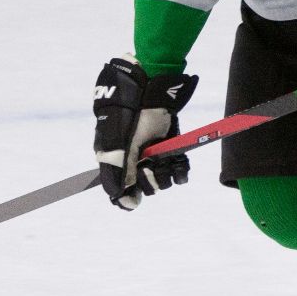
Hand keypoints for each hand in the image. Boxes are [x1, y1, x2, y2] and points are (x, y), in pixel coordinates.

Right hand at [92, 56, 198, 208]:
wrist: (148, 90)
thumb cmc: (128, 118)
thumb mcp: (118, 148)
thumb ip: (118, 176)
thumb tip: (126, 205)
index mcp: (116, 161)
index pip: (122, 192)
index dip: (130, 196)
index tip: (137, 194)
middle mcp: (134, 161)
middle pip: (145, 188)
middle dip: (150, 180)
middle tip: (149, 164)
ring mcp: (153, 154)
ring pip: (163, 181)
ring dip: (166, 174)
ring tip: (165, 160)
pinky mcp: (170, 148)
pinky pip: (178, 169)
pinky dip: (180, 169)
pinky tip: (179, 164)